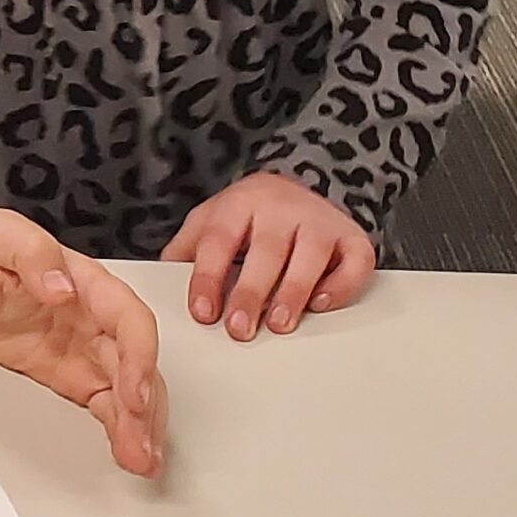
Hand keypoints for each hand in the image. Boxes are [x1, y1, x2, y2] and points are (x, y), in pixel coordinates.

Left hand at [0, 210, 165, 478]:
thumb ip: (33, 254)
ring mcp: (83, 347)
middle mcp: (94, 317)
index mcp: (87, 283)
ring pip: (126, 388)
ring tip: (141, 461)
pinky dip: (118, 426)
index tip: (134, 394)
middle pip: (135, 363)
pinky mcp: (68, 373)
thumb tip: (62, 287)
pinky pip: (103, 402)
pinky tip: (126, 451)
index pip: (128, 320)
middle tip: (142, 446)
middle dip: (145, 406)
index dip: (138, 357)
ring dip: (139, 424)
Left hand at [161, 171, 376, 338]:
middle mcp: (281, 207)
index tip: (203, 313)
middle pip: (265, 249)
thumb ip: (187, 249)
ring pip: (311, 254)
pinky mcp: (352, 236)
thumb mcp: (211, 220)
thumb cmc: (248, 215)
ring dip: (294, 292)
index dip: (209, 277)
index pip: (219, 239)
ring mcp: (320, 219)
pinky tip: (320, 304)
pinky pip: (355, 261)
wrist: (296, 187)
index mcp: (240, 202)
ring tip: (279, 324)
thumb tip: (161, 283)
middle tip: (239, 329)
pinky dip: (341, 285)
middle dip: (251, 292)